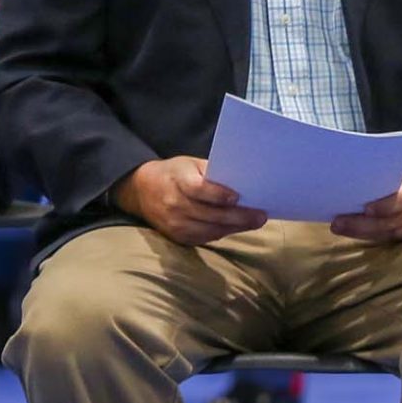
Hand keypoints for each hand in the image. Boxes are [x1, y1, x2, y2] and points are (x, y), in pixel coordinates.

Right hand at [114, 156, 266, 245]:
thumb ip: (211, 173)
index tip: (237, 197)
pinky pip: (206, 237)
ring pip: (211, 229)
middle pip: (210, 214)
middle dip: (239, 217)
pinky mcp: (178, 237)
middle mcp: (173, 205)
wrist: (141, 191)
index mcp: (176, 181)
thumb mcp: (189, 164)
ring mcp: (174, 224)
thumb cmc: (173, 174)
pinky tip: (235, 227)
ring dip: (235, 227)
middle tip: (260, 216)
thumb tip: (241, 183)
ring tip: (255, 222)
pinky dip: (223, 232)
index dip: (218, 195)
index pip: (198, 190)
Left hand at [332, 152, 401, 243]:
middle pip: (392, 222)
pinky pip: (393, 238)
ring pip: (390, 233)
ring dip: (362, 233)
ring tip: (339, 228)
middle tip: (336, 222)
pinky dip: (372, 236)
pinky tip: (354, 232)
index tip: (365, 208)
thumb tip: (351, 174)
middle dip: (362, 225)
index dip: (385, 207)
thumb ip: (385, 171)